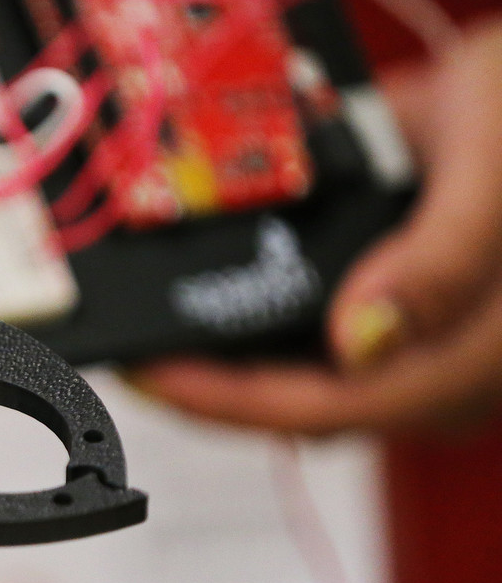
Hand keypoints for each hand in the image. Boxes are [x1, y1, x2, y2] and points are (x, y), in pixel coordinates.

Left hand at [131, 17, 501, 434]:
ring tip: (135, 314)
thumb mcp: (496, 172)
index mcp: (464, 359)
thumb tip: (360, 343)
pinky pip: (292, 337)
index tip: (144, 372)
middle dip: (198, 381)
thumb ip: (441, 260)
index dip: (220, 401)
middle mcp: (427, 364)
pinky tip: (194, 287)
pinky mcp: (376, 308)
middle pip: (287, 404)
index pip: (320, 410)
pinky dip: (237, 316)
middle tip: (119, 340)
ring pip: (285, 376)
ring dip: (209, 352)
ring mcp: (399, 341)